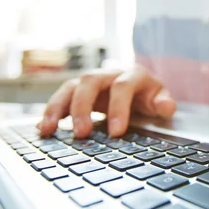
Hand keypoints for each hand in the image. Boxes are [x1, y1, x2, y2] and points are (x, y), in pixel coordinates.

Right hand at [38, 65, 176, 137]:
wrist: (139, 89)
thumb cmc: (148, 96)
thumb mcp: (160, 99)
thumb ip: (164, 103)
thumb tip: (166, 107)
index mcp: (132, 74)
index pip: (122, 86)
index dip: (118, 108)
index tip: (116, 132)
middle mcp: (108, 74)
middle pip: (90, 81)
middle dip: (83, 107)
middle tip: (82, 134)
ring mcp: (90, 82)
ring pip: (70, 87)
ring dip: (57, 107)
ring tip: (49, 130)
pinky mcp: (77, 92)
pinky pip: (60, 98)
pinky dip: (51, 113)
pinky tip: (42, 129)